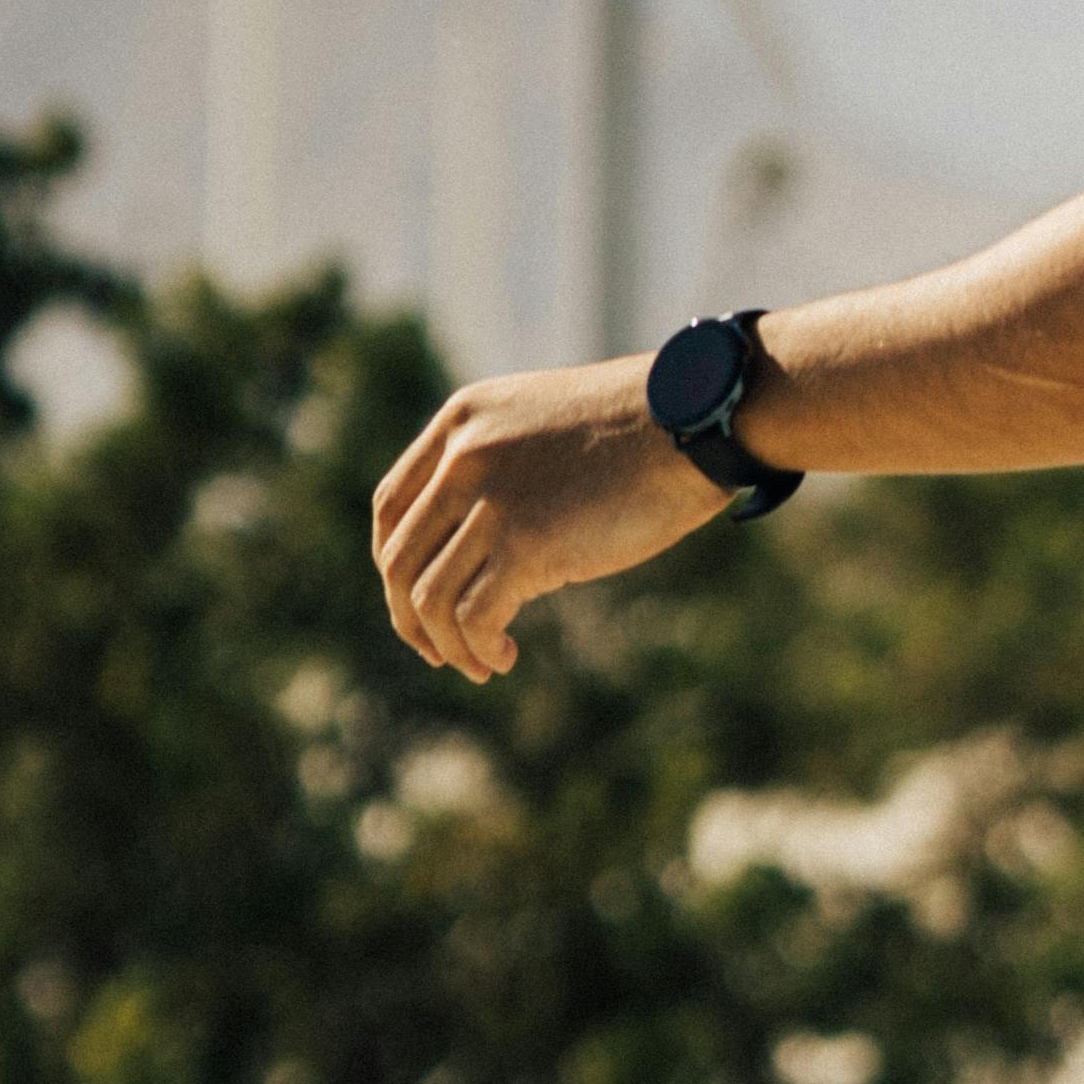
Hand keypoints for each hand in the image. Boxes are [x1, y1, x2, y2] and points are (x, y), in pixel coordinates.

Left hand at [370, 354, 717, 677]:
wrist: (693, 420)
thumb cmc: (638, 429)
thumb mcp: (542, 427)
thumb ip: (496, 465)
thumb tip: (472, 543)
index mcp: (461, 420)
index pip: (389, 507)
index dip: (393, 564)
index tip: (416, 600)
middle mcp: (463, 456)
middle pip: (398, 559)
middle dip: (411, 618)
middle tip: (442, 651)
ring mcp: (492, 498)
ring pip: (428, 597)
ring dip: (447, 644)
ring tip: (481, 663)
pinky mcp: (525, 542)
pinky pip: (471, 617)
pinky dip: (479, 648)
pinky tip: (505, 656)